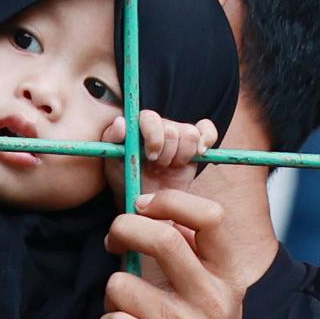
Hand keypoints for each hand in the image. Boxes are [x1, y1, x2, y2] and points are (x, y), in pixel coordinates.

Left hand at [98, 190, 242, 318]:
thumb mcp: (198, 297)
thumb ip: (180, 254)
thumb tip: (140, 209)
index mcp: (228, 280)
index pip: (211, 217)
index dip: (170, 201)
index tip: (142, 206)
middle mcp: (216, 302)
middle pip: (162, 237)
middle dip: (123, 230)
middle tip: (113, 241)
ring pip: (122, 283)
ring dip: (111, 295)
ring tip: (126, 315)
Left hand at [102, 111, 217, 206]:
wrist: (147, 200)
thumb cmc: (127, 179)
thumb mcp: (113, 163)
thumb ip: (112, 139)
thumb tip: (121, 122)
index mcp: (139, 127)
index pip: (149, 117)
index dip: (154, 136)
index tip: (151, 156)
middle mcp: (160, 127)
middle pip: (172, 129)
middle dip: (166, 153)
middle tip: (159, 167)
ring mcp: (179, 135)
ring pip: (190, 134)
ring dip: (181, 155)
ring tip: (170, 167)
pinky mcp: (196, 145)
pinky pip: (207, 130)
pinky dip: (207, 138)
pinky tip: (199, 153)